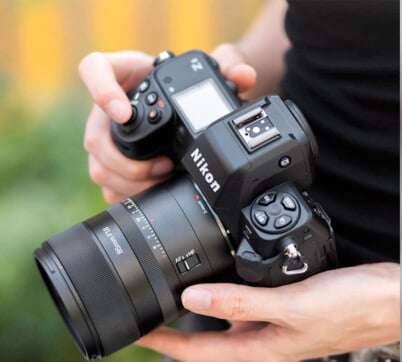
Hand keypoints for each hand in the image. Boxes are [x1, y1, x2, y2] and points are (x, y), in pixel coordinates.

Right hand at [78, 44, 256, 202]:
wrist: (187, 104)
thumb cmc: (188, 82)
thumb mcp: (209, 71)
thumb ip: (229, 66)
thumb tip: (244, 75)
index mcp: (123, 72)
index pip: (94, 69)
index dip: (101, 90)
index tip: (123, 113)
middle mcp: (107, 106)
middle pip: (95, 135)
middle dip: (126, 160)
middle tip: (163, 165)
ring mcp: (105, 136)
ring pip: (99, 165)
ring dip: (130, 180)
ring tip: (163, 179)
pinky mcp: (111, 160)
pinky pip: (107, 183)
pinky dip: (128, 192)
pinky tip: (152, 193)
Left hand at [136, 263, 399, 361]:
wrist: (395, 300)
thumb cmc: (352, 308)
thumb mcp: (292, 305)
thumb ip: (241, 302)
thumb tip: (190, 301)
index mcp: (261, 346)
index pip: (196, 350)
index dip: (161, 341)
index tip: (132, 330)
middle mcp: (267, 338)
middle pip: (208, 334)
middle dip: (177, 321)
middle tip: (150, 297)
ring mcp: (281, 323)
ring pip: (231, 315)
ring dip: (204, 301)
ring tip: (179, 281)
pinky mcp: (295, 306)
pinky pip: (254, 300)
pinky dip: (234, 288)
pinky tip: (232, 270)